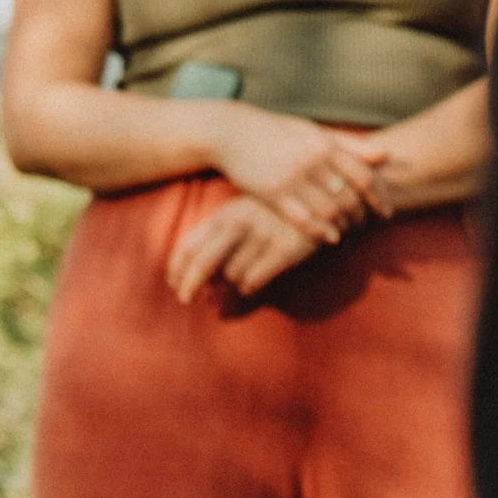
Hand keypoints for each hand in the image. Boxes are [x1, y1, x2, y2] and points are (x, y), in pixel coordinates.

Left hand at [166, 194, 321, 299]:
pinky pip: (254, 280)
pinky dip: (250, 286)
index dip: (177, 269)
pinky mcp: (284, 247)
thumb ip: (216, 241)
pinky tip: (256, 283)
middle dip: (190, 285)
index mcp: (226, 212)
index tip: (174, 285)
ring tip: (244, 275)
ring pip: (231, 275)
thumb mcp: (241, 217)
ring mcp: (263, 233)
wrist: (324, 197)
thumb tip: (198, 280)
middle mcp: (241, 220)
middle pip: (202, 263)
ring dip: (232, 283)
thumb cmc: (272, 214)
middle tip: (185, 300)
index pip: (189, 244)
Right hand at [207, 103, 392, 241]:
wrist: (233, 133)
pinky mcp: (272, 193)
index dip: (380, 196)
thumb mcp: (314, 131)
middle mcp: (313, 160)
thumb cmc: (277, 133)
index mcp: (326, 144)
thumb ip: (349, 143)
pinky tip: (329, 238)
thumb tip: (384, 156)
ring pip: (329, 209)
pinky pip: (303, 219)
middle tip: (367, 227)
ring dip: (343, 225)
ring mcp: (292, 177)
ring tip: (349, 232)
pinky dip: (320, 232)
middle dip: (363, 215)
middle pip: (350, 196)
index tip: (386, 212)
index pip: (364, 175)